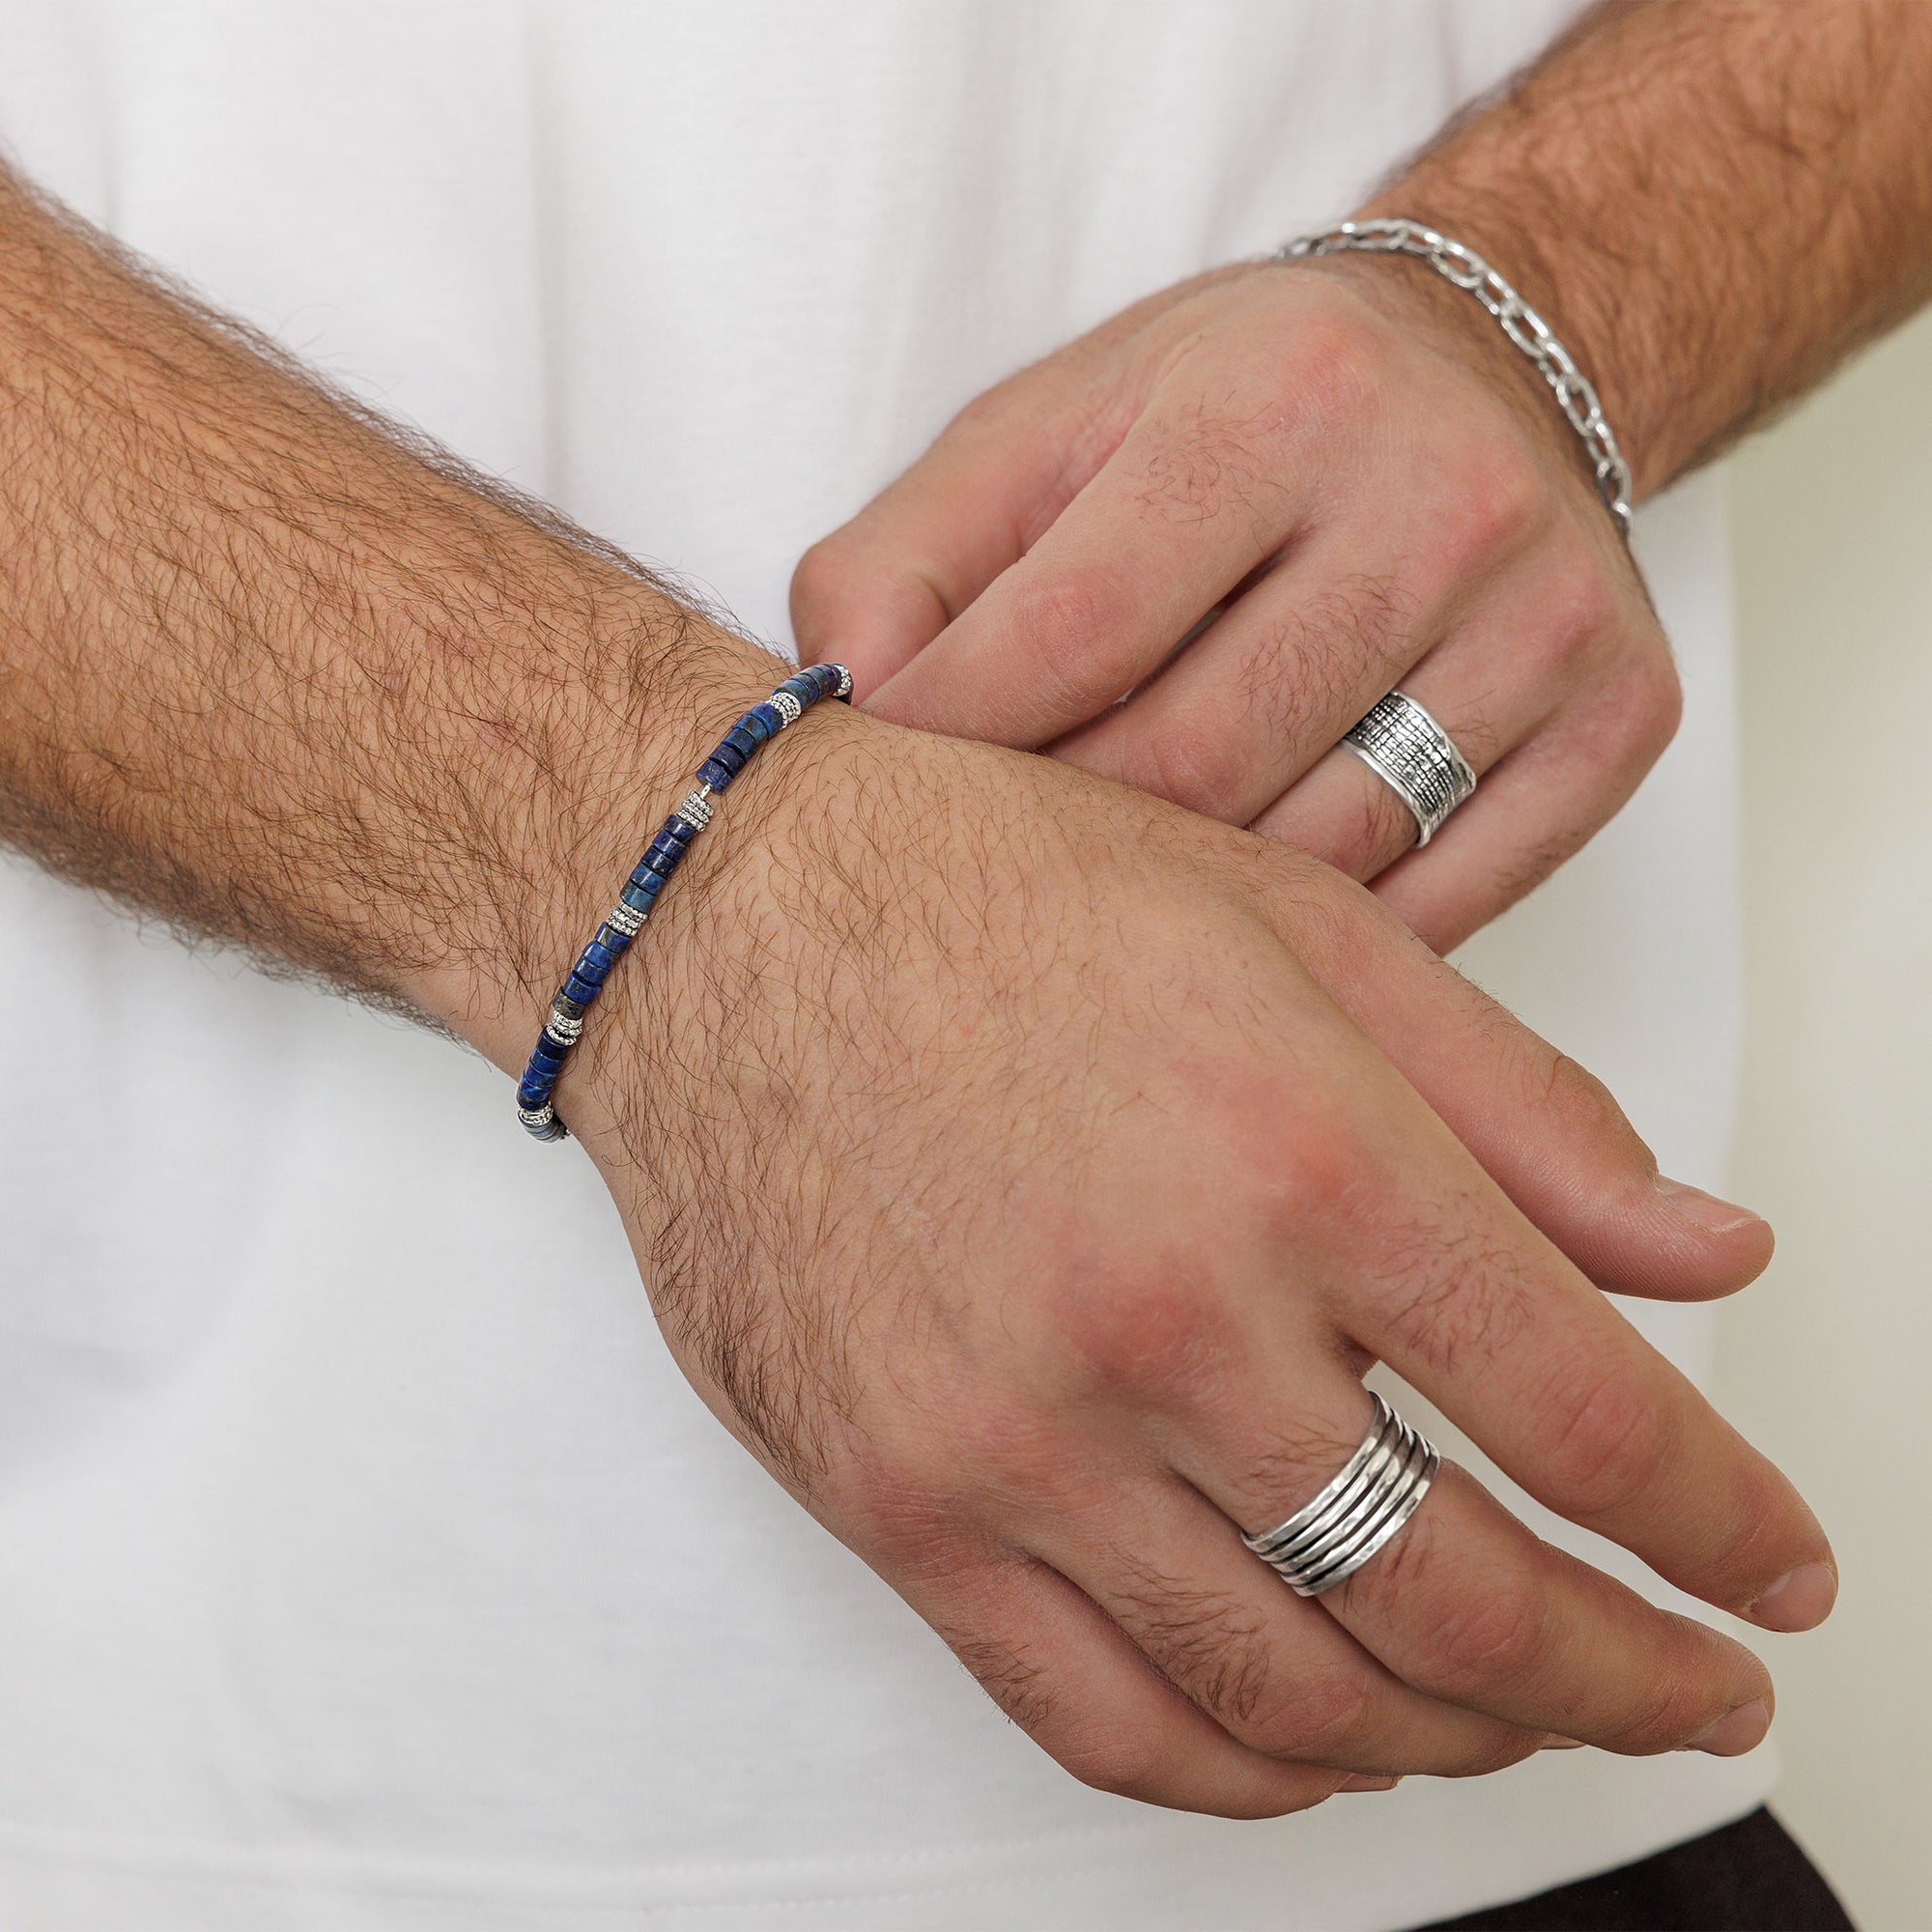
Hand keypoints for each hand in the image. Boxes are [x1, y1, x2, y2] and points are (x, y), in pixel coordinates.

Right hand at [551, 690, 1830, 1818]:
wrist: (721, 919)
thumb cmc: (995, 888)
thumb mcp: (1296, 928)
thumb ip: (1522, 1109)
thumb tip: (1712, 1254)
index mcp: (1300, 1150)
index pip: (1585, 1417)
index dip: (1719, 1527)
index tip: (1770, 1572)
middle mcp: (1167, 1319)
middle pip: (1462, 1599)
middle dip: (1623, 1677)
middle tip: (1693, 1687)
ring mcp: (1016, 1436)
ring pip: (1293, 1695)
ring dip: (1454, 1739)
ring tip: (1523, 1717)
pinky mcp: (898, 1503)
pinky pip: (1103, 1723)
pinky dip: (1246, 1773)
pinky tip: (1318, 1743)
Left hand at [792, 252, 1675, 952]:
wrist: (1476, 371)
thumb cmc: (1222, 420)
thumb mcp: (1038, 436)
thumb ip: (903, 565)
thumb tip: (836, 715)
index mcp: (1268, 404)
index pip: (1070, 641)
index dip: (956, 750)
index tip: (895, 808)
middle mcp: (1437, 500)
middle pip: (1196, 770)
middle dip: (1072, 845)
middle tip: (1007, 878)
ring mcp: (1550, 617)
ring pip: (1322, 861)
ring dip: (1201, 907)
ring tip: (1123, 908)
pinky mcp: (1623, 715)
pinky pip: (1444, 907)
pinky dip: (1334, 940)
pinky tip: (1264, 920)